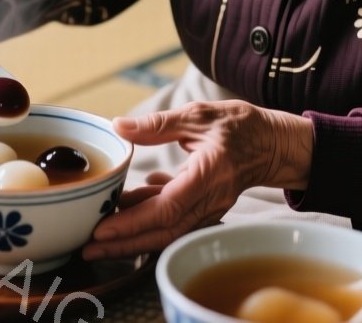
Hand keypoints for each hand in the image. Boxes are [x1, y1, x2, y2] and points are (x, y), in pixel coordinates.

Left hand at [82, 101, 312, 259]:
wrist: (273, 144)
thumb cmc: (239, 126)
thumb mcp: (198, 115)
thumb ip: (157, 124)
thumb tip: (120, 126)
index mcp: (209, 174)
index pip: (167, 208)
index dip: (133, 222)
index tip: (102, 229)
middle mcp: (210, 199)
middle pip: (163, 232)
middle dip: (124, 243)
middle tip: (88, 248)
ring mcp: (209, 208)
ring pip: (166, 231)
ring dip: (132, 235)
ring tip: (98, 235)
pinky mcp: (204, 208)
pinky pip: (173, 220)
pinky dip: (148, 217)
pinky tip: (128, 203)